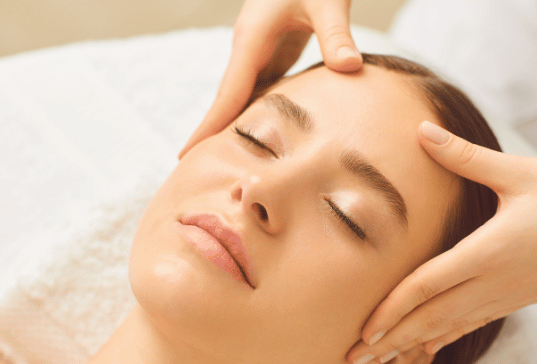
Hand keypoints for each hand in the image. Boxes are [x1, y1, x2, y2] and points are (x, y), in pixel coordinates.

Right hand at [179, 0, 361, 156]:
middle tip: (194, 173)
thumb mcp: (328, 1)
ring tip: (222, 166)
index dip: (209, 127)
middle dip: (211, 135)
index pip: (228, 93)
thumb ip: (336, 34)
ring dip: (233, 128)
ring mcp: (258, 49)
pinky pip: (259, 90)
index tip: (187, 156)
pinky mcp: (273, 51)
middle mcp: (248, 47)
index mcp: (252, 39)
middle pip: (227, 100)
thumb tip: (350, 68)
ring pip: (242, 97)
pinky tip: (258, 139)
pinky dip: (255, 115)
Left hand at [347, 121, 536, 363]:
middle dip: (390, 340)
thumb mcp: (519, 170)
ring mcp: (512, 295)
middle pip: (432, 318)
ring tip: (378, 360)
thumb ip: (464, 156)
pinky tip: (427, 343)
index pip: (428, 286)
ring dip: (412, 343)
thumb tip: (421, 130)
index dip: (391, 309)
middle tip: (351, 360)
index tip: (361, 329)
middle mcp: (498, 282)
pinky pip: (474, 322)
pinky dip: (444, 335)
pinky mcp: (523, 297)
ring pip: (451, 326)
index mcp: (491, 251)